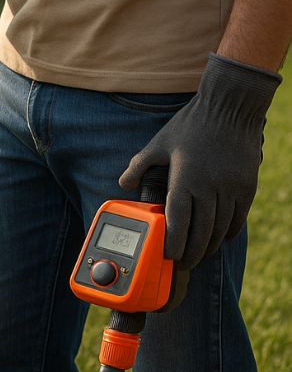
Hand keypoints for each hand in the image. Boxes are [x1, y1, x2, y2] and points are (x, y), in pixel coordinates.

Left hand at [120, 54, 280, 269]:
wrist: (230, 108)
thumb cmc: (191, 125)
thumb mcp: (159, 143)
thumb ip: (139, 165)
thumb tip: (124, 184)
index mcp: (185, 179)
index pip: (179, 221)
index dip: (174, 242)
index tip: (169, 256)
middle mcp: (210, 187)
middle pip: (201, 231)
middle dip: (191, 252)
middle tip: (182, 263)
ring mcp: (231, 188)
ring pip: (221, 229)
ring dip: (209, 245)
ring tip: (198, 254)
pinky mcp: (247, 187)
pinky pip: (238, 218)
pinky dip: (228, 232)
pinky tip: (218, 238)